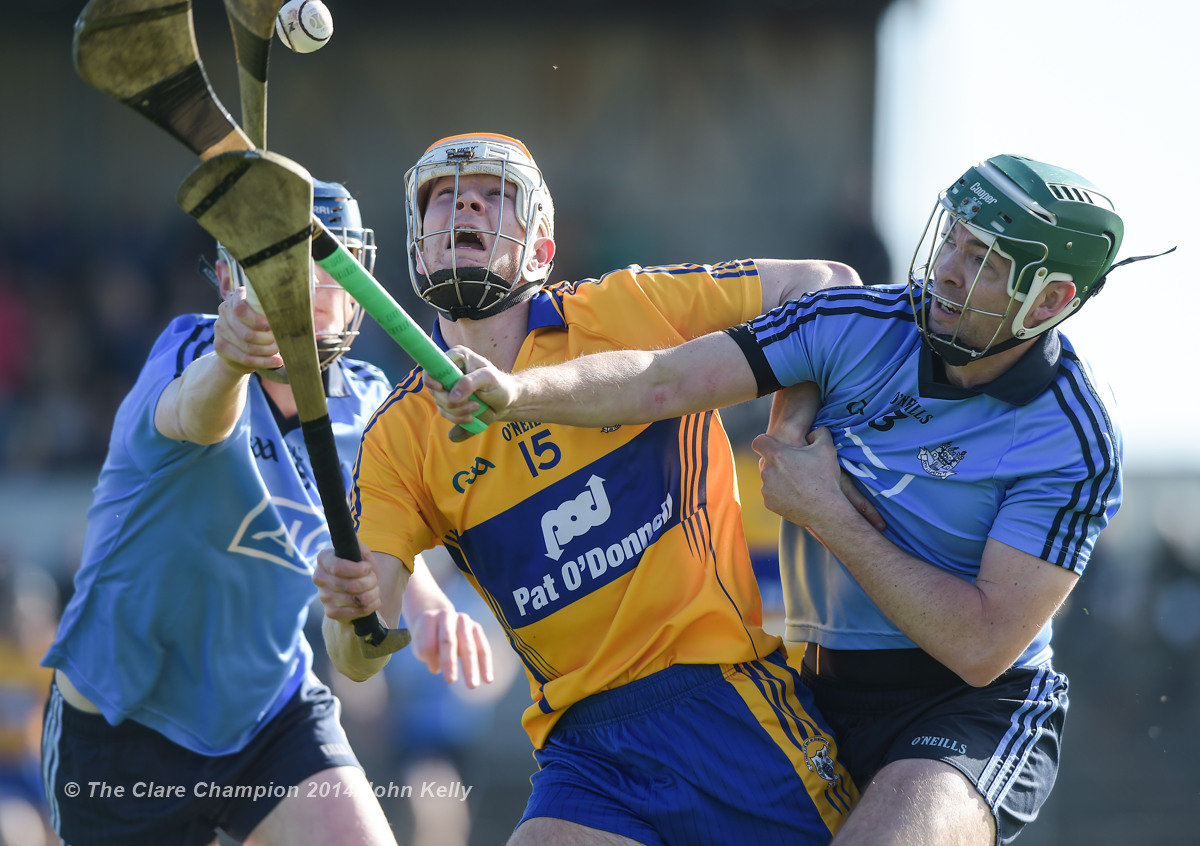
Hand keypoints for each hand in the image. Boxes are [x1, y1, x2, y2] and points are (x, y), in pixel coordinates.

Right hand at [212, 287, 282, 374]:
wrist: (239, 345)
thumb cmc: (260, 324)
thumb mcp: (265, 312)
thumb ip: (274, 310)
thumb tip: (300, 312)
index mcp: (236, 297)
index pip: (242, 309)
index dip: (261, 321)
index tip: (277, 326)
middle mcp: (225, 310)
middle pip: (248, 331)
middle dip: (269, 339)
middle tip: (282, 342)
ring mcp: (220, 328)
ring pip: (247, 346)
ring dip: (268, 351)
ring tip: (280, 351)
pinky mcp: (219, 345)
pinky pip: (245, 357)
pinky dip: (264, 361)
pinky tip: (277, 362)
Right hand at [314, 543, 382, 620]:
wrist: (354, 590)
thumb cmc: (358, 568)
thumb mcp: (360, 554)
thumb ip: (359, 547)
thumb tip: (355, 541)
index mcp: (323, 558)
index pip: (338, 567)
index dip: (359, 570)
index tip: (368, 568)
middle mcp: (319, 577)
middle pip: (351, 585)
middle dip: (370, 582)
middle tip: (374, 580)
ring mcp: (323, 596)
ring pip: (356, 599)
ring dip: (373, 594)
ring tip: (375, 590)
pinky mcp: (330, 611)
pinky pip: (355, 612)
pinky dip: (370, 607)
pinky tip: (373, 601)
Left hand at [409, 608, 494, 688]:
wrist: (438, 619)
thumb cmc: (426, 638)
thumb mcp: (420, 646)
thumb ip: (427, 654)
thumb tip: (439, 667)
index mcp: (428, 619)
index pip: (429, 643)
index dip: (431, 659)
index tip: (433, 670)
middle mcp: (447, 616)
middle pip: (448, 641)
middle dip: (449, 662)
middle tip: (450, 681)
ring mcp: (463, 620)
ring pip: (468, 646)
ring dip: (470, 667)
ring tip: (472, 686)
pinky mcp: (476, 627)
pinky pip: (482, 648)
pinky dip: (485, 664)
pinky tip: (488, 679)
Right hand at [427, 346, 516, 426]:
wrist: (506, 401)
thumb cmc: (500, 385)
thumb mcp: (489, 380)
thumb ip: (470, 383)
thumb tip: (452, 397)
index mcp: (456, 356)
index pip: (433, 364)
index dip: (432, 378)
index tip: (441, 389)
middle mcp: (449, 369)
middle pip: (434, 387)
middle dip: (451, 401)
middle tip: (473, 405)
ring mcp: (447, 386)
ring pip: (440, 402)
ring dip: (456, 411)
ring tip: (476, 409)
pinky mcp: (449, 400)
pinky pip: (445, 411)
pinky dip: (456, 417)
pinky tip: (470, 417)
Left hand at [753, 427, 885, 530]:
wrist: (825, 510)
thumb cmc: (825, 478)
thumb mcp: (827, 448)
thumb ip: (819, 432)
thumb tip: (812, 432)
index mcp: (777, 456)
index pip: (759, 442)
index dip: (765, 441)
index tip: (774, 445)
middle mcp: (767, 471)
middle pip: (765, 461)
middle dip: (776, 461)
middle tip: (795, 466)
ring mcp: (766, 488)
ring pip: (768, 478)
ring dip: (778, 477)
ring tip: (797, 482)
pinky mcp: (769, 503)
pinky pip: (771, 493)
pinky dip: (780, 493)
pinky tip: (795, 494)